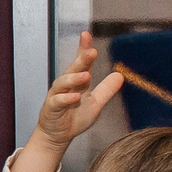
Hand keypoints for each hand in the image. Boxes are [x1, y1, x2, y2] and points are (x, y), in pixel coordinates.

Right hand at [16, 32, 123, 171]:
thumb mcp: (95, 103)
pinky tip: (75, 96)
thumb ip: (106, 90)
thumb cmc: (74, 118)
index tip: (86, 34)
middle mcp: (66, 85)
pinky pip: (58, 101)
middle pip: (73, 69)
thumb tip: (120, 75)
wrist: (58, 136)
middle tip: (91, 52)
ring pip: (63, 83)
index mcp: (77, 82)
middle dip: (81, 60)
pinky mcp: (51, 108)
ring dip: (74, 78)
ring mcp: (57, 95)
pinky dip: (66, 98)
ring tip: (86, 75)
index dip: (83, 49)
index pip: (81, 62)